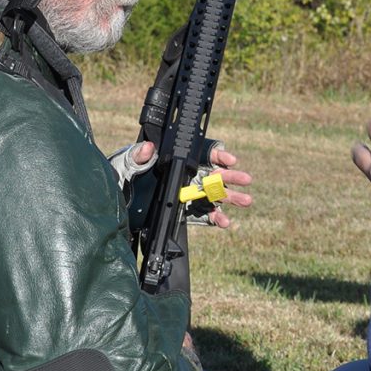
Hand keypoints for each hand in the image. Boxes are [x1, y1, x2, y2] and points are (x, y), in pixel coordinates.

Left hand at [131, 142, 251, 228]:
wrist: (123, 197)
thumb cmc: (129, 174)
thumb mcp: (129, 162)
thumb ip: (139, 155)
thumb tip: (148, 148)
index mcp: (180, 161)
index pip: (205, 155)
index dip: (219, 156)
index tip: (229, 161)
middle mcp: (190, 177)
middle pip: (216, 175)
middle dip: (232, 177)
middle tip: (246, 179)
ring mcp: (191, 195)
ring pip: (216, 195)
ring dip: (232, 197)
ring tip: (247, 201)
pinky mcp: (189, 211)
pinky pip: (206, 214)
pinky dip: (217, 217)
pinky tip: (225, 222)